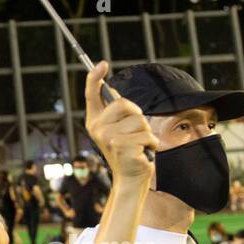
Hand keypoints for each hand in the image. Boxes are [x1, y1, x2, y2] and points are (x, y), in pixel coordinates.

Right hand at [83, 61, 157, 183]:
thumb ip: (116, 113)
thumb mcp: (118, 130)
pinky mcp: (122, 147)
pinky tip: (143, 153)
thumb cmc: (128, 151)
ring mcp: (108, 137)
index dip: (95, 77)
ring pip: (139, 121)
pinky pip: (147, 135)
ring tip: (138, 145)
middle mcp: (97, 128)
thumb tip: (110, 88)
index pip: (92, 94)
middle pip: (124, 104)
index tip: (102, 64)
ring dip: (146, 133)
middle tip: (134, 133)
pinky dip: (151, 144)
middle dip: (137, 116)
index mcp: (94, 121)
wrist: (129, 179)